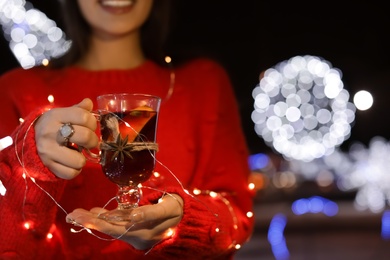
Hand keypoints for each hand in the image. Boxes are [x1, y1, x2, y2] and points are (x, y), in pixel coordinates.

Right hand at [34, 98, 98, 178]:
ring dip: (82, 158)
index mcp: (55, 116)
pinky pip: (71, 173)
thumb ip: (79, 109)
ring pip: (79, 160)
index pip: (84, 117)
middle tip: (89, 142)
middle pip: (85, 137)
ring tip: (77, 153)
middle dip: (93, 141)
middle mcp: (50, 132)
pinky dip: (75, 170)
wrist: (31, 140)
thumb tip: (89, 103)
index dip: (93, 123)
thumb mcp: (64, 114)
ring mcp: (48, 151)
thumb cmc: (55, 125)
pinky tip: (71, 162)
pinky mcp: (48, 166)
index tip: (90, 127)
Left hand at [66, 194, 183, 249]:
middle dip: (91, 222)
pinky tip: (93, 212)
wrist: (182, 222)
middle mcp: (136, 235)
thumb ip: (151, 213)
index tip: (88, 215)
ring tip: (77, 214)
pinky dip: (103, 219)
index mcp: (146, 230)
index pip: (119, 227)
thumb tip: (132, 215)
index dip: (102, 221)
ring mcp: (133, 234)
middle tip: (74, 214)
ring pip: (110, 227)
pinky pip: (115, 226)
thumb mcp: (168, 209)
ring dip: (93, 221)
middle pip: (111, 228)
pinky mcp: (132, 231)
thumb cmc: (175, 211)